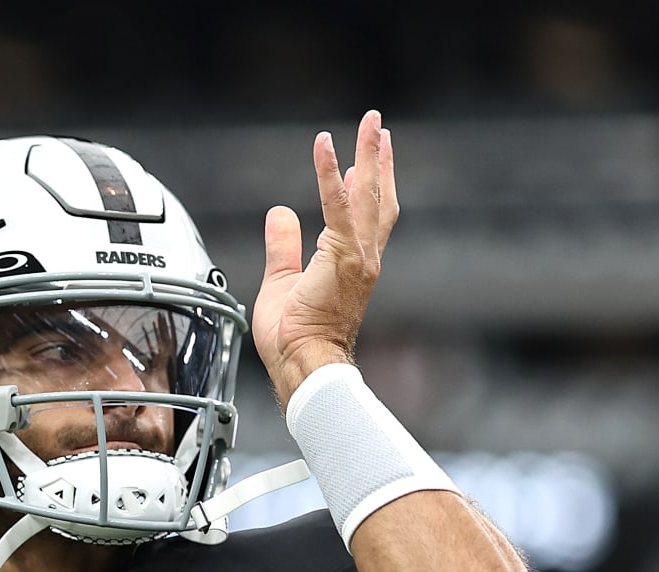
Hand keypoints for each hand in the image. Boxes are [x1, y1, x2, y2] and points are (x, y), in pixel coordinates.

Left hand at [252, 110, 398, 409]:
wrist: (302, 362)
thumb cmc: (292, 337)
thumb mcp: (282, 282)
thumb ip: (283, 246)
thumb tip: (279, 214)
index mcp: (354, 265)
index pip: (368, 216)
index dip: (371, 184)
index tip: (368, 158)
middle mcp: (365, 257)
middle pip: (377, 197)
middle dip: (379, 159)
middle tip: (377, 125)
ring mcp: (358, 256)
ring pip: (366, 194)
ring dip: (368, 154)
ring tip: (369, 122)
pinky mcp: (343, 256)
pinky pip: (336, 206)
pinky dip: (330, 174)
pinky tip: (325, 146)